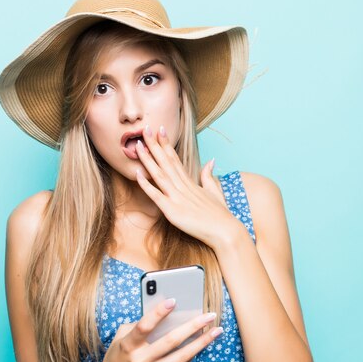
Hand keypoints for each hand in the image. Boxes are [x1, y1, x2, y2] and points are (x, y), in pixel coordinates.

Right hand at [95, 298, 222, 361]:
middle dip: (193, 326)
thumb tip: (163, 315)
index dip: (159, 313)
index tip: (174, 300)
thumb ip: (137, 326)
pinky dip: (193, 354)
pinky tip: (203, 344)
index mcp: (128, 346)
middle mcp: (140, 361)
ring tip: (216, 330)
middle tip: (210, 315)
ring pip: (182, 356)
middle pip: (171, 341)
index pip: (144, 326)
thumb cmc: (117, 358)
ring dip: (202, 342)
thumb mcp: (120, 339)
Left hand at [134, 124, 240, 247]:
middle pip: (166, 162)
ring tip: (138, 145)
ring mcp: (177, 198)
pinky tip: (137, 174)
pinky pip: (156, 196)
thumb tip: (211, 160)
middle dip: (154, 145)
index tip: (159, 130)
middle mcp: (183, 187)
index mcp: (191, 183)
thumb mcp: (216, 192)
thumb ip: (209, 176)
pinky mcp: (173, 211)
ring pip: (159, 174)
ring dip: (148, 159)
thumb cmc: (221, 216)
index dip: (166, 145)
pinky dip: (146, 185)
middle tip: (144, 129)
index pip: (175, 159)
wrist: (225, 232)